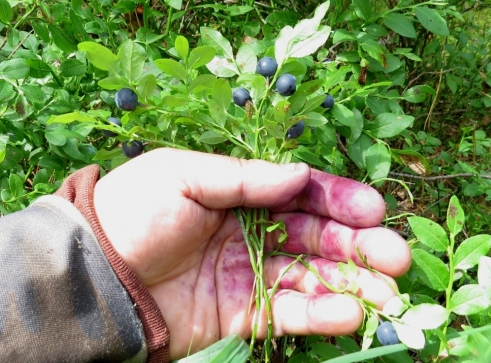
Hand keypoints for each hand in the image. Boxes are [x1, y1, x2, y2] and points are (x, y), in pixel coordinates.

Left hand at [94, 148, 410, 358]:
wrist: (93, 273)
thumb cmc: (133, 212)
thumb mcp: (184, 175)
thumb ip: (245, 178)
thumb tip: (301, 175)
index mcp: (240, 194)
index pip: (301, 195)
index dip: (338, 201)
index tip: (373, 209)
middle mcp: (251, 233)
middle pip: (316, 238)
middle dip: (358, 246)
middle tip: (397, 256)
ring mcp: (249, 275)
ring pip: (311, 279)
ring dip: (351, 285)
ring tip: (387, 294)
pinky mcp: (241, 313)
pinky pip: (287, 314)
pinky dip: (320, 315)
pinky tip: (350, 314)